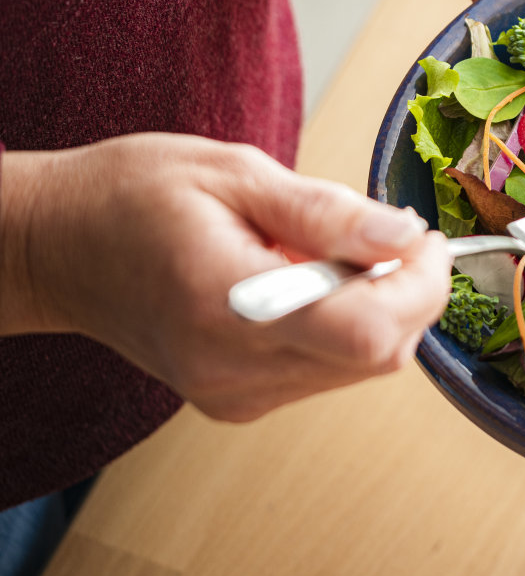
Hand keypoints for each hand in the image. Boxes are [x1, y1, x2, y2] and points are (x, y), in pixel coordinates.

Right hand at [0, 134, 450, 421]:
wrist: (56, 247)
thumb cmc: (131, 198)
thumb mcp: (235, 174)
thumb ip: (327, 213)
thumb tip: (403, 235)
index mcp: (228, 306)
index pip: (366, 331)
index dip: (418, 285)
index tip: (418, 237)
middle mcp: (233, 369)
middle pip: (378, 354)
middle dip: (408, 292)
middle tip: (382, 234)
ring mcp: (236, 394)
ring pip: (362, 366)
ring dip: (376, 307)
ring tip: (325, 254)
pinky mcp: (239, 401)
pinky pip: (329, 370)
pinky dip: (343, 325)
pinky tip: (306, 285)